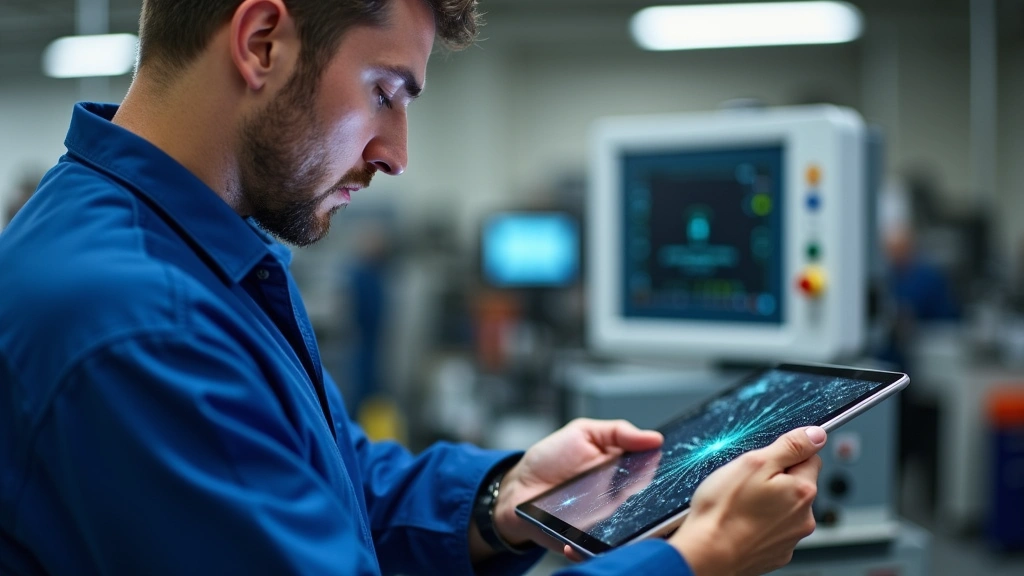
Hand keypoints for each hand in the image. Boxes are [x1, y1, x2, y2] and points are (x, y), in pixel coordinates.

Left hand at [493, 418, 662, 553]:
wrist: (517, 486)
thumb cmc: (550, 459)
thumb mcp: (583, 433)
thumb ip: (617, 432)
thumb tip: (655, 438)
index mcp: (623, 475)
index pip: (653, 480)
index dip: (666, 479)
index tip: (673, 474)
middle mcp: (618, 503)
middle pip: (647, 511)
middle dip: (653, 510)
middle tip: (647, 501)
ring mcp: (602, 525)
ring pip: (626, 535)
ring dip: (626, 533)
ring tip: (619, 524)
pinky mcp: (583, 542)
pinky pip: (593, 550)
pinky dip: (586, 549)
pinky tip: (576, 542)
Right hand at [668, 426, 825, 575]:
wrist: (706, 555)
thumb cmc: (724, 510)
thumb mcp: (754, 463)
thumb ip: (789, 447)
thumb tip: (816, 435)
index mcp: (802, 491)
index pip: (811, 458)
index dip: (785, 454)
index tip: (765, 460)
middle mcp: (804, 517)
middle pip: (797, 485)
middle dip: (776, 480)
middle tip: (746, 482)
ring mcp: (790, 539)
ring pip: (784, 509)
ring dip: (768, 503)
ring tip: (739, 505)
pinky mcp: (776, 554)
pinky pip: (772, 530)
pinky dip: (759, 524)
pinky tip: (740, 522)